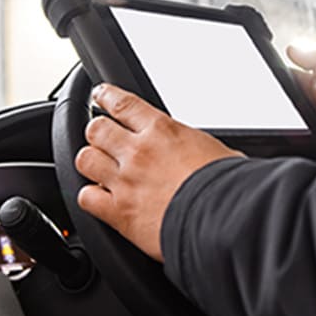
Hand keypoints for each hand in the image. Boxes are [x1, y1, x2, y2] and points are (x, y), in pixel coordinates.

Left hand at [76, 85, 242, 259]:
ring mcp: (124, 182)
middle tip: (104, 138)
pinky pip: (86, 197)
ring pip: (85, 160)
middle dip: (98, 132)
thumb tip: (203, 152)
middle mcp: (138, 152)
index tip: (101, 95)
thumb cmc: (229, 188)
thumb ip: (197, 148)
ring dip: (92, 162)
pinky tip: (101, 198)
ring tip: (100, 168)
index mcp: (163, 132)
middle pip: (96, 129)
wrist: (223, 220)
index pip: (122, 103)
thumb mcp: (219, 152)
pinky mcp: (118, 212)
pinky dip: (91, 197)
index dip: (106, 96)